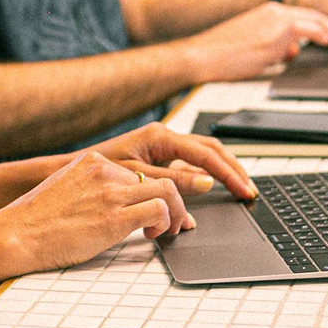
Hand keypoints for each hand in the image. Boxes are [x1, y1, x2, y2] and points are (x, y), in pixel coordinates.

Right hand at [0, 151, 190, 274]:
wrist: (19, 233)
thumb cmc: (38, 220)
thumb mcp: (68, 188)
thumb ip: (93, 188)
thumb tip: (114, 203)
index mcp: (93, 162)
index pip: (140, 169)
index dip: (157, 191)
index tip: (164, 206)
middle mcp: (105, 170)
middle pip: (159, 176)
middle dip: (176, 201)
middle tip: (177, 222)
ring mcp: (111, 192)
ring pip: (168, 190)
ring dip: (178, 213)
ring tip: (172, 230)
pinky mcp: (114, 217)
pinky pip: (160, 211)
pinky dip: (166, 224)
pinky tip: (153, 236)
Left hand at [90, 121, 256, 200]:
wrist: (78, 170)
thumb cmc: (102, 170)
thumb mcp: (139, 177)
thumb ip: (173, 180)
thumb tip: (207, 183)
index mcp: (160, 137)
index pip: (205, 154)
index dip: (227, 173)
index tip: (244, 189)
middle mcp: (164, 137)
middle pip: (210, 149)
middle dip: (232, 167)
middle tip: (249, 189)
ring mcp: (163, 147)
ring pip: (202, 155)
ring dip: (222, 170)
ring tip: (240, 187)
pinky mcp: (160, 157)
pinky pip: (189, 165)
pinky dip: (205, 177)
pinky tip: (215, 190)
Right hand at [183, 1, 327, 81]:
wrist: (204, 55)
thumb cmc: (222, 55)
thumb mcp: (255, 48)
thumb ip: (276, 47)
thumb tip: (291, 53)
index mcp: (268, 12)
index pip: (304, 16)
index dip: (323, 27)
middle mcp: (274, 10)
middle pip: (316, 15)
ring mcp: (276, 19)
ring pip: (318, 21)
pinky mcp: (277, 30)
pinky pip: (310, 30)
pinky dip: (325, 36)